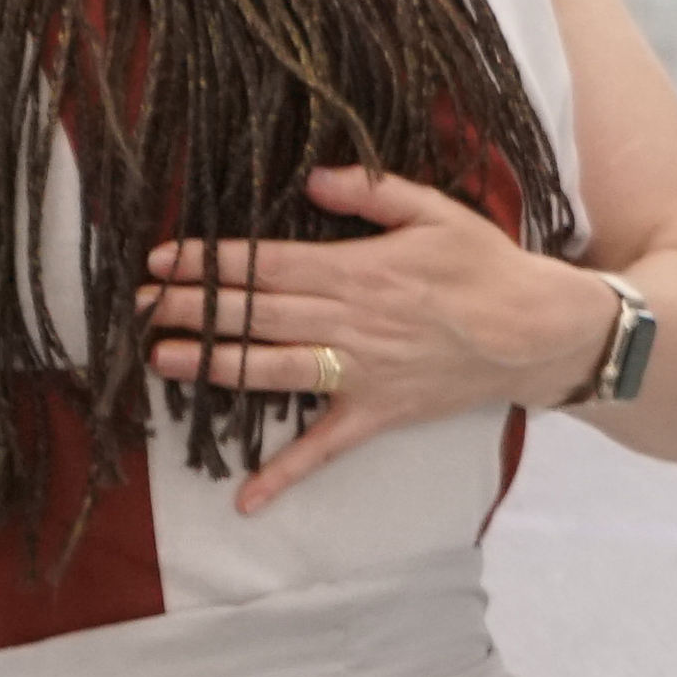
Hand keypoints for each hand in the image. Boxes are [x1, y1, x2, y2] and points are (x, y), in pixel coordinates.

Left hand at [141, 166, 618, 513]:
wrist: (540, 333)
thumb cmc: (487, 265)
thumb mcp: (436, 210)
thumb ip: (371, 192)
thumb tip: (312, 178)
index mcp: (360, 269)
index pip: (269, 264)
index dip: (212, 263)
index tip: (163, 259)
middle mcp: (353, 321)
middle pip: (258, 314)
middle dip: (193, 309)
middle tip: (136, 306)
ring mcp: (362, 372)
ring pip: (275, 370)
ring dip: (214, 366)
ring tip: (160, 361)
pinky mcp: (377, 413)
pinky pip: (325, 448)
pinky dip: (286, 475)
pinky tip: (246, 499)